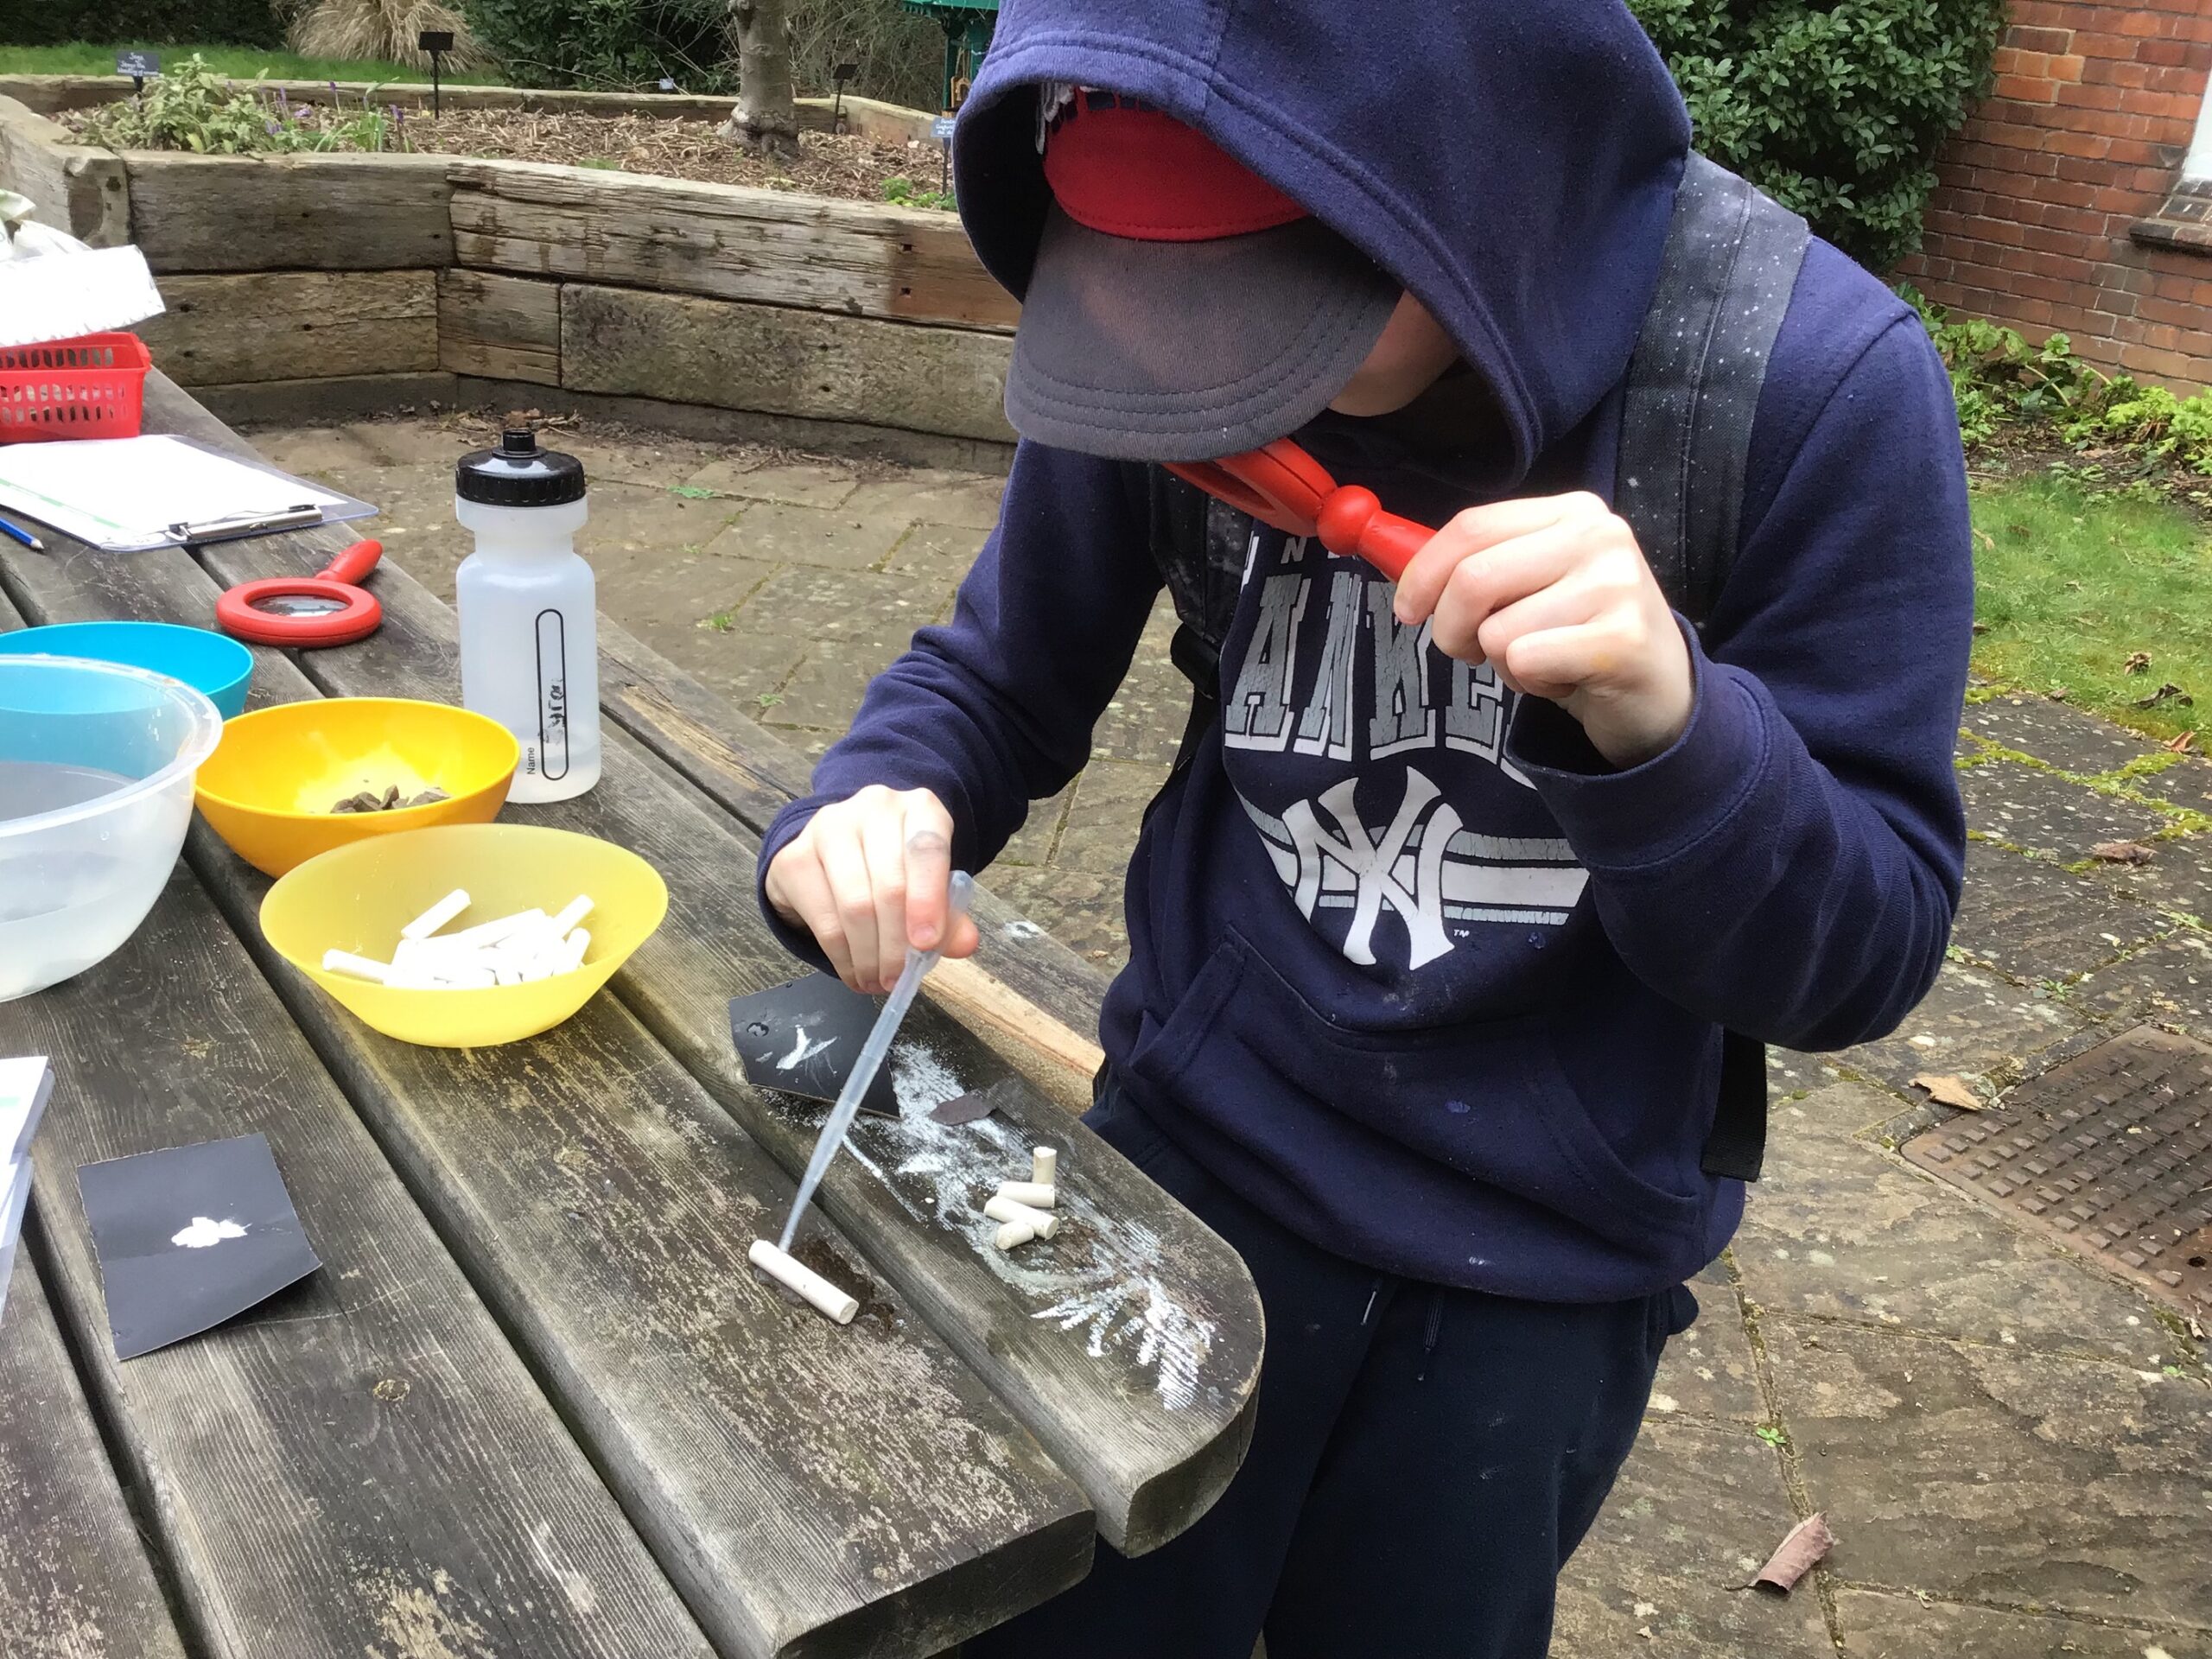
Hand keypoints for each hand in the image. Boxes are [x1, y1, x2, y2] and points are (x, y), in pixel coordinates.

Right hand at [765, 785, 980, 993]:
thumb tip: (965, 944)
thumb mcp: (931, 884)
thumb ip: (951, 914)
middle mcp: (873, 807)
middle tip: (899, 979)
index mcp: (920, 808)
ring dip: (869, 956)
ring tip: (878, 981)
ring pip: (854, 906)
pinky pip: (823, 919)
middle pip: (889, 886)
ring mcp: (828, 828)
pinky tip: (854, 973)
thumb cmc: (896, 867)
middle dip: (896, 945)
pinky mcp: (795, 857)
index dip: (928, 900)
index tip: (926, 945)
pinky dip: (842, 956)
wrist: (839, 848)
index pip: (927, 850)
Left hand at [1391, 491, 1693, 767]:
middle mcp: (1599, 536)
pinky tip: (1564, 678)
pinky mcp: (1621, 639)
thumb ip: (1478, 565)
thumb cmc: (1581, 636)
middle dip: (1450, 628)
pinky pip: (1525, 661)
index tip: (1408, 609)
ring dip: (1503, 662)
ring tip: (1545, 661)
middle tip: (1471, 651)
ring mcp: (1615, 585)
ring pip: (1498, 631)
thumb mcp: (1534, 585)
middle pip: (1473, 577)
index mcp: (1572, 511)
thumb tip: (1398, 562)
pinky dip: (1530, 683)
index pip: (1472, 526)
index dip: (1423, 572)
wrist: (1661, 690)